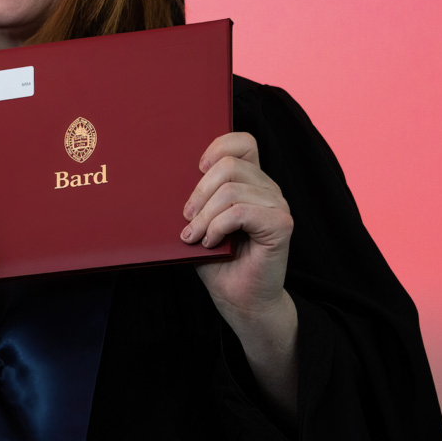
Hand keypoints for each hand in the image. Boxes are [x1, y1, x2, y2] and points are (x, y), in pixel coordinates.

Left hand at [180, 132, 298, 417]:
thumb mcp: (198, 220)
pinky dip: (217, 226)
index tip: (196, 168)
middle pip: (230, 164)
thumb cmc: (216, 260)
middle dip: (199, 191)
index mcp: (250, 181)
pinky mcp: (281, 225)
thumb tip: (160, 174)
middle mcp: (267, 188)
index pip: (243, 142)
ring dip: (205, 215)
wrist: (238, 298)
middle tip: (187, 218)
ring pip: (232, 189)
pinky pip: (240, 211)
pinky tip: (209, 242)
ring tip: (195, 235)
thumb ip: (194, 197)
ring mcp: (277, 205)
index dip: (218, 145)